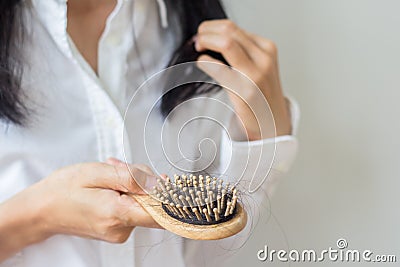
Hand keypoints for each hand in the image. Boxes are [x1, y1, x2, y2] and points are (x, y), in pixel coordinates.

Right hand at [0, 160, 158, 261]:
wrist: (41, 210)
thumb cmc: (63, 190)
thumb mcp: (97, 172)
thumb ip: (131, 177)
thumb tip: (157, 182)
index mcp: (117, 214)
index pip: (160, 212)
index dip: (166, 193)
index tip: (161, 179)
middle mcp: (121, 228)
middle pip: (151, 202)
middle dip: (141, 180)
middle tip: (119, 167)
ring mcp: (119, 232)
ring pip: (141, 203)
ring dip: (130, 184)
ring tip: (108, 176)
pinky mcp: (116, 230)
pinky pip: (131, 208)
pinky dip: (124, 193)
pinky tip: (109, 185)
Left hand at [195, 19, 291, 139]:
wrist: (273, 121)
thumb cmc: (261, 94)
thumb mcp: (258, 65)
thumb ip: (241, 51)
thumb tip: (213, 37)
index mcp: (267, 48)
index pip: (233, 27)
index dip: (212, 28)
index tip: (202, 34)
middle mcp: (263, 58)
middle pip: (228, 30)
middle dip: (206, 31)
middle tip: (198, 39)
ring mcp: (256, 74)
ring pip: (226, 43)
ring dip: (206, 41)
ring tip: (198, 48)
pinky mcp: (246, 91)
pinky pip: (220, 69)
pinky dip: (206, 62)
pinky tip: (202, 63)